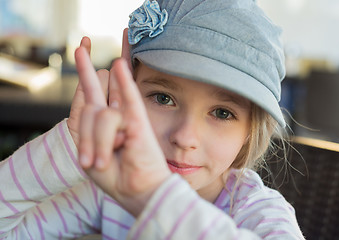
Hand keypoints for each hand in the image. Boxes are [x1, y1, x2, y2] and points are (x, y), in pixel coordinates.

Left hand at [75, 34, 170, 216]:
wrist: (135, 191)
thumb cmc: (114, 175)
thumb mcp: (86, 150)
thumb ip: (86, 122)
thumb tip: (89, 95)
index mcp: (99, 122)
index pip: (89, 92)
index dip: (84, 70)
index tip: (81, 48)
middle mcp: (112, 114)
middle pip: (94, 90)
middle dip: (85, 78)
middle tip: (84, 62)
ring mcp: (126, 115)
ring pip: (98, 114)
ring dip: (96, 144)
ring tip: (103, 161)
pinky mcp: (138, 121)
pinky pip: (129, 98)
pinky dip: (124, 82)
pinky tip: (119, 65)